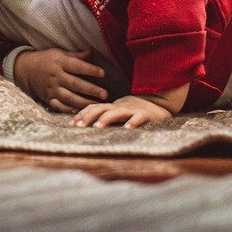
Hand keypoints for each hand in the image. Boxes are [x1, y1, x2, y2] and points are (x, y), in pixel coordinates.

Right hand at [12, 48, 107, 112]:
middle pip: (76, 84)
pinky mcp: (48, 98)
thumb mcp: (58, 53)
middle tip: (105, 94)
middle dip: (91, 90)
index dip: (90, 70)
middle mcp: (56, 76)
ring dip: (84, 102)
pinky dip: (69, 110)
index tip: (103, 73)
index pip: (77, 66)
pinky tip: (80, 111)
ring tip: (97, 105)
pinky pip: (59, 106)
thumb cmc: (46, 59)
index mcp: (59, 62)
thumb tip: (91, 52)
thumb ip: (75, 56)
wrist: (25, 69)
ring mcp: (51, 88)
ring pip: (69, 97)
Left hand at [71, 84, 187, 127]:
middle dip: (89, 116)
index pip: (94, 108)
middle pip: (101, 109)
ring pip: (117, 112)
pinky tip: (127, 129)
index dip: (82, 114)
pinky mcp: (147, 115)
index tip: (71, 123)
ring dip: (106, 119)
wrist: (160, 102)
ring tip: (97, 126)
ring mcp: (133, 110)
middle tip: (79, 125)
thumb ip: (105, 116)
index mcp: (112, 107)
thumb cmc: (134, 111)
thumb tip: (84, 124)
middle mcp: (120, 107)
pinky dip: (133, 122)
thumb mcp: (118, 112)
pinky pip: (139, 118)